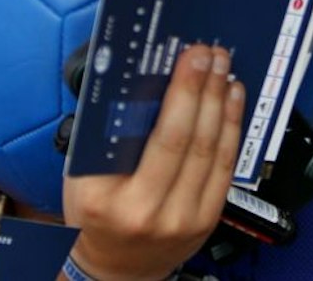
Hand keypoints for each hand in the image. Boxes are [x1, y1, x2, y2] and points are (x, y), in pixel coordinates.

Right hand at [62, 44, 242, 280]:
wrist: (114, 269)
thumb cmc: (93, 216)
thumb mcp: (80, 177)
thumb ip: (105, 136)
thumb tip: (136, 80)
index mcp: (113, 200)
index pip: (158, 139)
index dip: (181, 94)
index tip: (188, 59)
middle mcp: (153, 212)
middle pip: (190, 139)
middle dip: (203, 88)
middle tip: (209, 53)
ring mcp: (186, 219)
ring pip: (213, 150)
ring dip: (221, 102)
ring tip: (222, 68)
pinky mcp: (207, 219)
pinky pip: (226, 167)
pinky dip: (232, 128)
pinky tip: (231, 100)